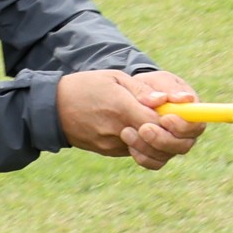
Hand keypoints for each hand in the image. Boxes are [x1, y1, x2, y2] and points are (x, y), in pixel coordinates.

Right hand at [58, 68, 199, 167]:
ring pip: (149, 153)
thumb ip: (141, 91)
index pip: (159, 122)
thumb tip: (163, 101)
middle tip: (173, 123)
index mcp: (121, 108)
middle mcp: (118, 131)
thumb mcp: (114, 79)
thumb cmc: (86, 87)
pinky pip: (136, 152)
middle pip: (158, 145)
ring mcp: (113, 145)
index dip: (176, 122)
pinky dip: (145, 145)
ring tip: (157, 125)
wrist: (51, 108)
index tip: (180, 113)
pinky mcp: (109, 152)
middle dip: (173, 138)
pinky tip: (141, 130)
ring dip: (160, 143)